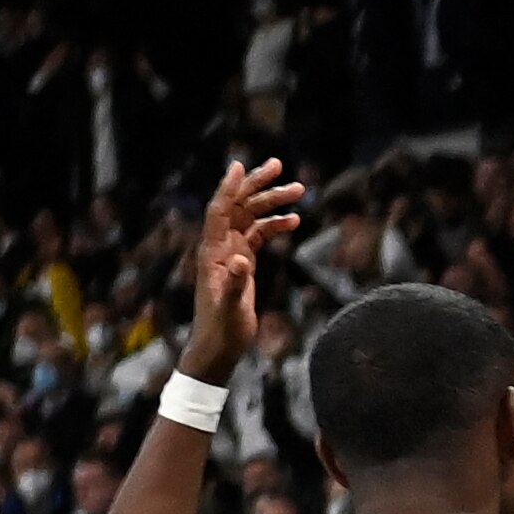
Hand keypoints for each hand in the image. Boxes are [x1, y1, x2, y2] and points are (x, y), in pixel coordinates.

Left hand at [183, 159, 304, 381]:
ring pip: (251, 218)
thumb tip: (243, 259)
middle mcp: (220, 247)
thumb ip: (234, 283)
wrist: (218, 347)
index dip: (230, 188)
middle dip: (258, 186)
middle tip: (280, 166)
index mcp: (213, 253)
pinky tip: (295, 221)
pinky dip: (275, 225)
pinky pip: (259, 235)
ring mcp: (231, 254)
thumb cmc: (222, 330)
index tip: (241, 165)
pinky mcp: (242, 263)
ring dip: (273, 203)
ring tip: (299, 191)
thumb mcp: (229, 309)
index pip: (221, 212)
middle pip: (238, 207)